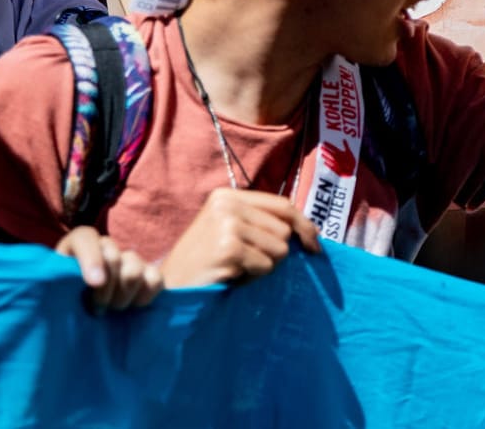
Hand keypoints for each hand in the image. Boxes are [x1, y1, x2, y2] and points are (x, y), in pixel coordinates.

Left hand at [56, 226, 162, 310]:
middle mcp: (104, 247)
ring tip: (113, 309)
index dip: (92, 259)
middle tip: (97, 310)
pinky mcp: (148, 273)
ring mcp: (129, 259)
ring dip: (123, 296)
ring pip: (134, 269)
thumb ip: (56, 286)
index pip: (85, 238)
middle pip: (114, 257)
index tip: (95, 284)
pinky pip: (155, 279)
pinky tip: (133, 306)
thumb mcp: (50, 295)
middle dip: (106, 290)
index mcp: (76, 247)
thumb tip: (73, 285)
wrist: (82, 317)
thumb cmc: (62, 305)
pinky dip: (145, 296)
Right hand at [158, 187, 321, 287]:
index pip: (283, 205)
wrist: (170, 287)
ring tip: (236, 268)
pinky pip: (265, 266)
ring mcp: (227, 225)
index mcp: (227, 196)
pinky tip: (230, 276)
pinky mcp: (229, 248)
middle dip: (273, 252)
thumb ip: (260, 223)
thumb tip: (309, 230)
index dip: (304, 225)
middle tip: (245, 262)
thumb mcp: (229, 231)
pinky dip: (252, 277)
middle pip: (284, 230)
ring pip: (279, 249)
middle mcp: (227, 205)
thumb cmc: (205, 262)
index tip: (314, 245)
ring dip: (263, 266)